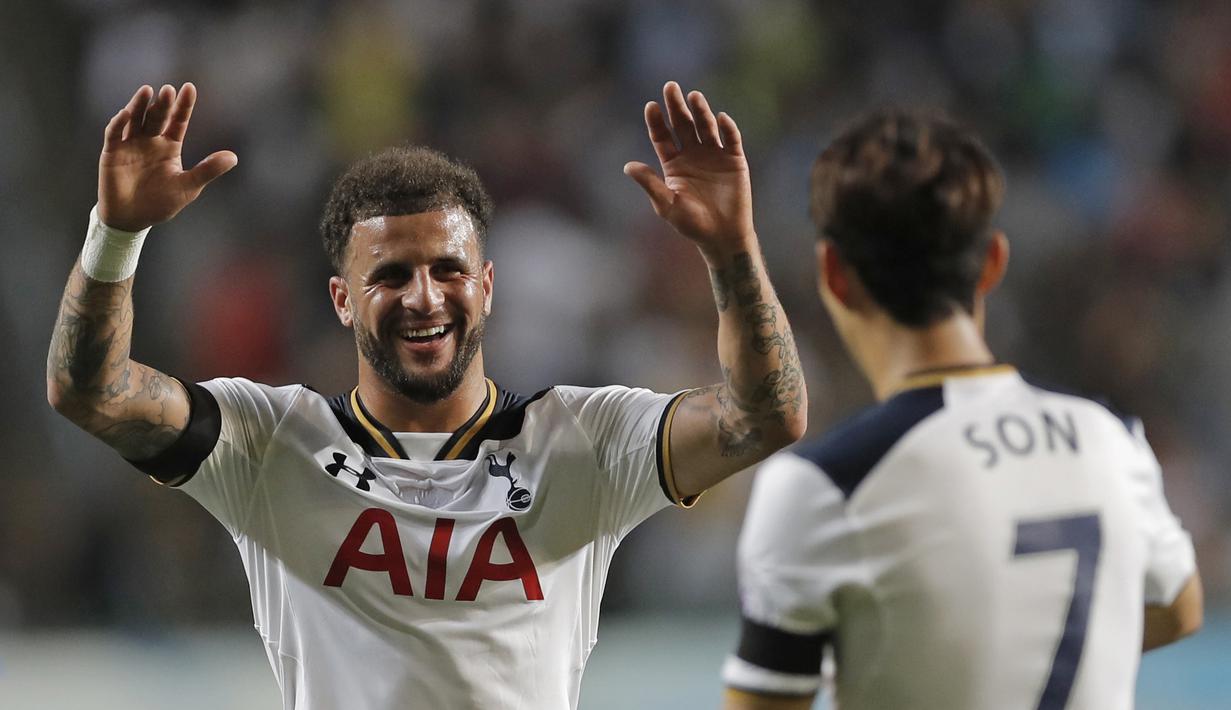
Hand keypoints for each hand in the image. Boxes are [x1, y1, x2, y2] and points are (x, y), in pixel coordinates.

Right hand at [98, 83, 236, 231]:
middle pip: (157, 117)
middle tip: (168, 90)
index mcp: (170, 146)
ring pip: (135, 119)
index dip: (183, 106)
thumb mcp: (188, 186)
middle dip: (163, 103)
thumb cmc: (161, 202)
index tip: (190, 88)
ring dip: (139, 105)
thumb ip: (208, 170)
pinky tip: (126, 114)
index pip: (178, 121)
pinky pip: (114, 134)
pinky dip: (119, 123)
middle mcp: (150, 140)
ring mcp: (130, 144)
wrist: (132, 219)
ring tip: (147, 91)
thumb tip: (234, 157)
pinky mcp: (112, 152)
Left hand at [624, 82, 752, 251]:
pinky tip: (720, 118)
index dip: (657, 121)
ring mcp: (714, 155)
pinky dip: (727, 128)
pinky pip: (731, 139)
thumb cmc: (692, 223)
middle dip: (676, 106)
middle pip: (683, 124)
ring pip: (706, 127)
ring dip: (700, 111)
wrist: (722, 236)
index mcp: (673, 163)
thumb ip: (650, 184)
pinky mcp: (735, 160)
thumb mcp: (667, 204)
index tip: (651, 106)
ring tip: (694, 97)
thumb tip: (627, 166)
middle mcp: (692, 154)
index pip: (662, 136)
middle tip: (670, 87)